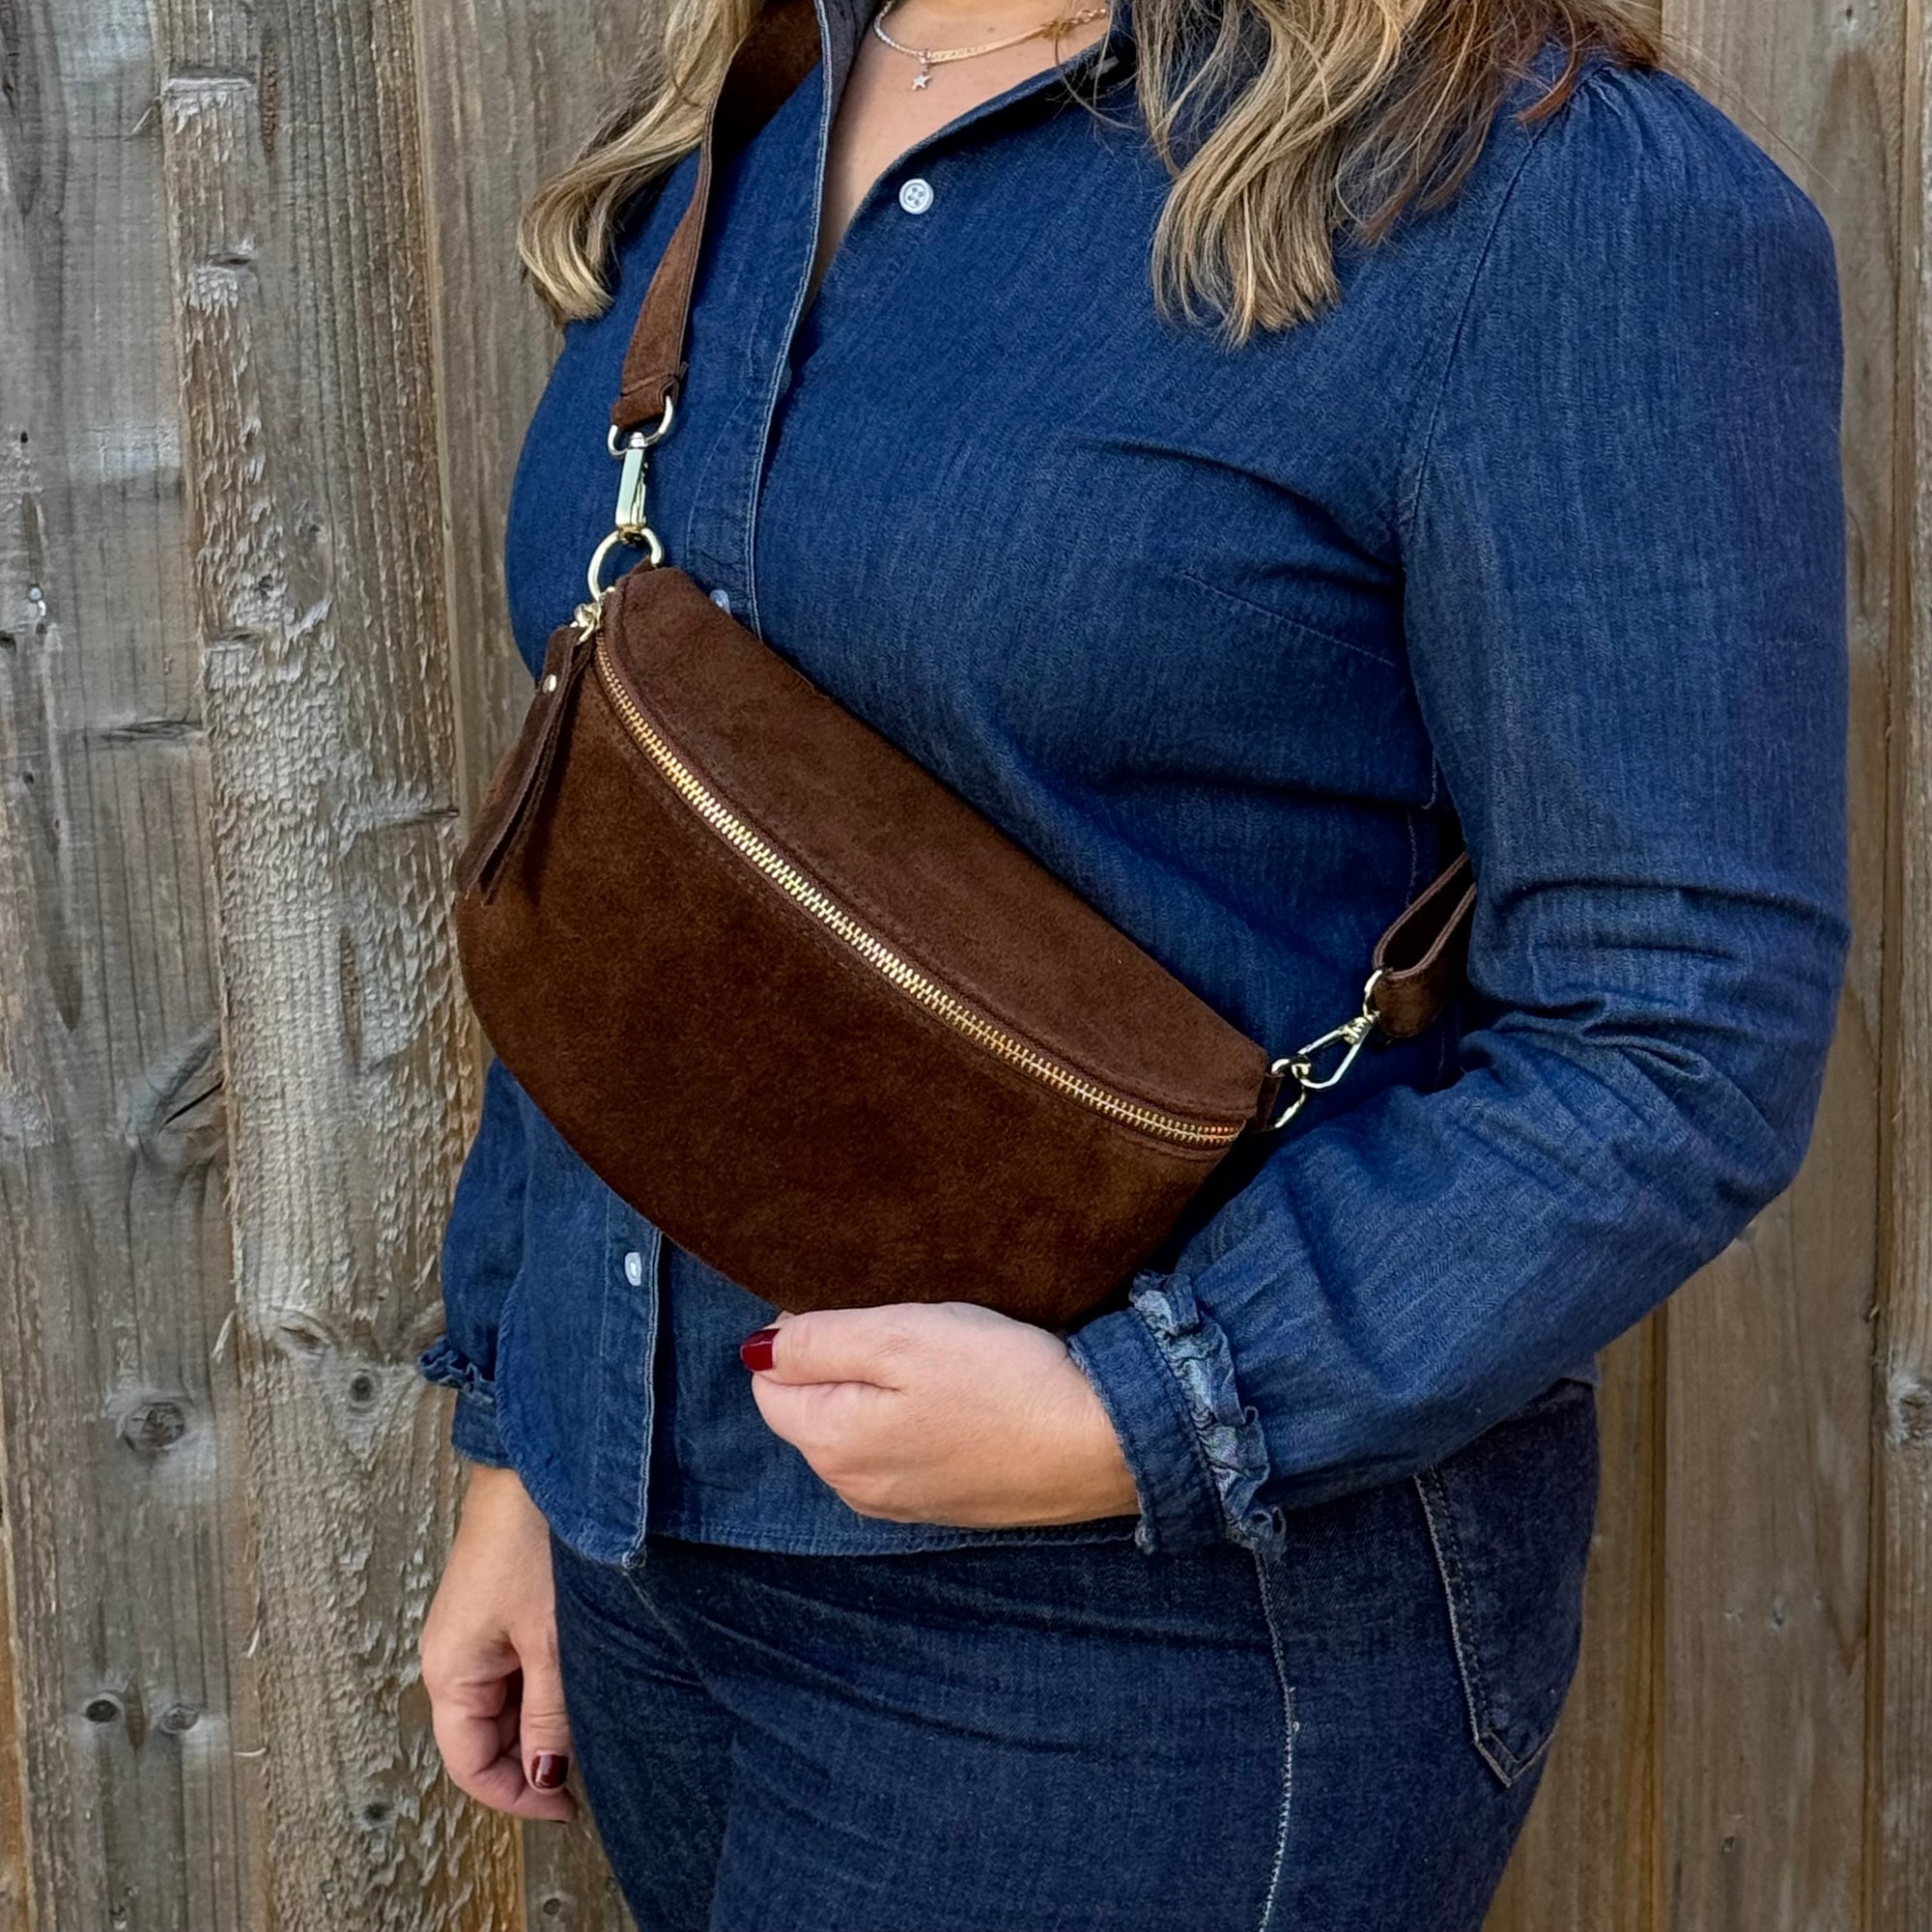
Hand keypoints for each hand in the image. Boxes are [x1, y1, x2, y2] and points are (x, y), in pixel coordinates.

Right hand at [420, 1464, 575, 1820]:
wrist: (538, 1464)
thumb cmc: (532, 1542)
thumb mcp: (551, 1640)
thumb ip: (549, 1712)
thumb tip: (546, 1775)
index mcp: (450, 1673)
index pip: (472, 1767)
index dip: (518, 1796)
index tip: (570, 1807)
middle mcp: (453, 1659)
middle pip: (485, 1740)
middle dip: (533, 1760)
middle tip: (590, 1766)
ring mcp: (475, 1635)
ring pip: (504, 1707)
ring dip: (542, 1722)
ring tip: (591, 1719)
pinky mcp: (497, 1611)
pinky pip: (515, 1672)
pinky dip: (545, 1688)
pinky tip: (580, 1680)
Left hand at [744, 1302, 1139, 1527]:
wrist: (1102, 1444)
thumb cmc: (1002, 1381)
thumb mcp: (901, 1337)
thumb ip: (818, 1341)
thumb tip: (757, 1348)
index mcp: (831, 1444)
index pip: (769, 1384)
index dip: (804, 1336)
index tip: (863, 1311)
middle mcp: (854, 1488)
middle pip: (813, 1409)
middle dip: (842, 1366)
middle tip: (909, 1329)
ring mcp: (901, 1504)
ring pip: (859, 1429)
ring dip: (883, 1392)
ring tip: (941, 1361)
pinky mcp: (946, 1504)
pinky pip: (903, 1451)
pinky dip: (918, 1420)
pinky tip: (963, 1398)